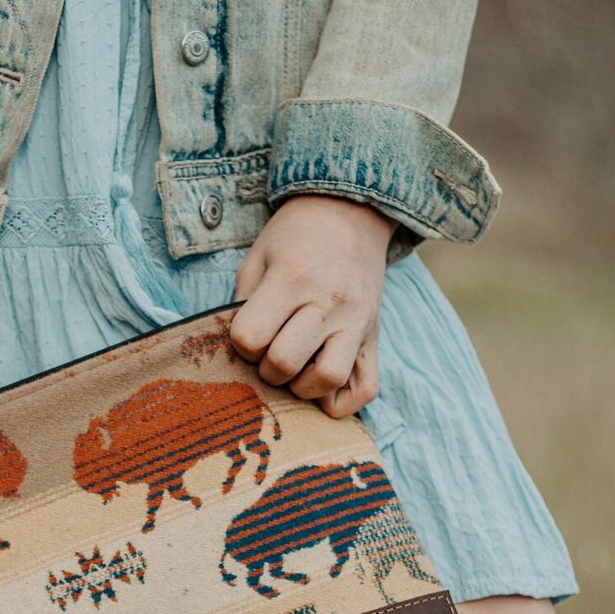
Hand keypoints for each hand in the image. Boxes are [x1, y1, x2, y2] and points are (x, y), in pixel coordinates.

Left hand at [228, 194, 395, 419]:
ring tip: (296, 368)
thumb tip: (239, 353)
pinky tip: (321, 382)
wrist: (350, 214)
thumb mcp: (258, 258)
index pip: (250, 337)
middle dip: (266, 369)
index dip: (241, 343)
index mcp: (293, 278)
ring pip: (327, 380)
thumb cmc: (294, 239)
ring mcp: (357, 323)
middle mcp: (328, 303)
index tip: (249, 332)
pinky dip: (340, 399)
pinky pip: (364, 390)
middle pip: (285, 363)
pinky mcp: (375, 339)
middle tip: (269, 354)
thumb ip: (244, 304)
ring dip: (301, 386)